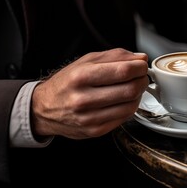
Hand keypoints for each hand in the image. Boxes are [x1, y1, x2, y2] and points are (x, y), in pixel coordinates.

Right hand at [31, 48, 148, 139]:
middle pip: (130, 89)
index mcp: (81, 76)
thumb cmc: (66, 83)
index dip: (139, 67)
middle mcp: (83, 98)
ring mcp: (89, 117)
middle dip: (142, 80)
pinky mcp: (95, 131)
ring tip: (133, 87)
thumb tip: (140, 58)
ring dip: (138, 95)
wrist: (44, 109)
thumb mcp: (85, 61)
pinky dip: (130, 107)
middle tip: (141, 76)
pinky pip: (124, 118)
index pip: (123, 71)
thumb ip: (114, 56)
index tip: (142, 65)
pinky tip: (124, 100)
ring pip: (130, 105)